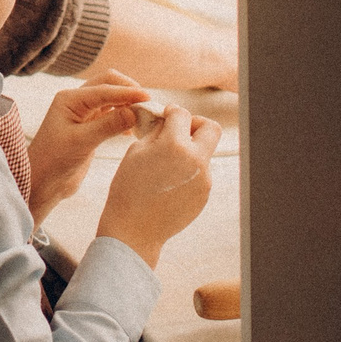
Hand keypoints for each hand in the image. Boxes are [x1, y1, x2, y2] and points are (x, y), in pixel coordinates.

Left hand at [24, 76, 148, 219]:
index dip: (128, 92)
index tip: (148, 98)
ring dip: (128, 104)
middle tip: (147, 105)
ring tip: (143, 116)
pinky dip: (124, 117)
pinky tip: (132, 130)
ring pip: (111, 99)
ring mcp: (83, 113)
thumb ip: (108, 125)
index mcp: (70, 99)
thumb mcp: (82, 142)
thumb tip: (134, 111)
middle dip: (128, 91)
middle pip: (109, 84)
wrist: (43, 183)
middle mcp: (76, 102)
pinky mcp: (90, 127)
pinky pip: (111, 114)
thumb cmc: (54, 162)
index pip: (104, 88)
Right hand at [95, 104, 221, 266]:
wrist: (134, 230)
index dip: (172, 112)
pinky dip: (189, 169)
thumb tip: (166, 122)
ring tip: (168, 162)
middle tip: (180, 132)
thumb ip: (156, 132)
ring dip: (191, 149)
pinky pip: (202, 172)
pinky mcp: (204, 194)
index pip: (183, 114)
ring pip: (206, 152)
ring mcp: (204, 179)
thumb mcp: (136, 151)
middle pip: (211, 128)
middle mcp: (196, 160)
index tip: (166, 116)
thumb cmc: (129, 189)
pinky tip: (170, 181)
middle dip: (196, 124)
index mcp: (175, 145)